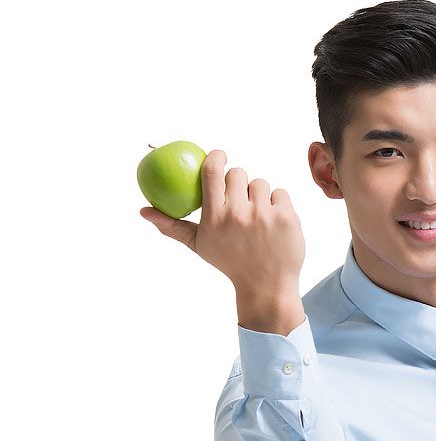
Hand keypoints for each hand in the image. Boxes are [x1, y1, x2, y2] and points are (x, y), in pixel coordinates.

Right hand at [140, 149, 306, 332]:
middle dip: (238, 181)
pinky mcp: (286, 217)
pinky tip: (273, 222)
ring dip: (258, 194)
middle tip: (239, 197)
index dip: (215, 157)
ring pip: (260, 183)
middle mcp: (238, 214)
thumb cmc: (230, 261)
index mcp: (215, 217)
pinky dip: (277, 203)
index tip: (219, 155)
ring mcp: (264, 215)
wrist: (266, 284)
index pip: (212, 173)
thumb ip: (172, 226)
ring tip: (256, 216)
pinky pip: (280, 193)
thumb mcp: (199, 245)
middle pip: (237, 173)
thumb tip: (144, 210)